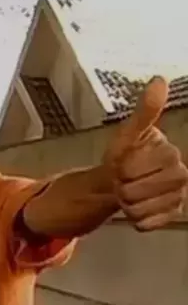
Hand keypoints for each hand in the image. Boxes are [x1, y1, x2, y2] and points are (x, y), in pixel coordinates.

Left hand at [103, 76, 187, 230]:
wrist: (122, 181)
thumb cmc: (125, 155)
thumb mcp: (127, 134)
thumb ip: (144, 113)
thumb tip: (159, 80)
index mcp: (171, 154)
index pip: (137, 168)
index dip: (123, 169)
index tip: (122, 165)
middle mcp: (181, 176)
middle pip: (139, 191)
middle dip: (123, 187)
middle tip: (123, 181)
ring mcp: (178, 198)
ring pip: (141, 209)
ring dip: (127, 203)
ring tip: (129, 194)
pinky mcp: (172, 216)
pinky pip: (147, 224)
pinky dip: (135, 218)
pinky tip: (136, 209)